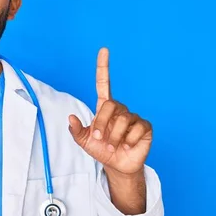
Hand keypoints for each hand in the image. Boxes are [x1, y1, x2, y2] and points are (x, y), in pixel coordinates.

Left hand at [68, 48, 152, 175]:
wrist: (117, 165)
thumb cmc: (101, 150)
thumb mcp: (84, 141)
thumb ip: (76, 130)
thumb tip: (70, 117)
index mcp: (104, 108)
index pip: (104, 83)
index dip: (103, 67)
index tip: (104, 50)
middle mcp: (120, 109)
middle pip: (110, 106)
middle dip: (102, 123)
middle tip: (100, 139)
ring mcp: (133, 117)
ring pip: (123, 120)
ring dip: (114, 137)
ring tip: (113, 147)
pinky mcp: (145, 127)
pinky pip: (137, 129)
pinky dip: (129, 140)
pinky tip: (127, 146)